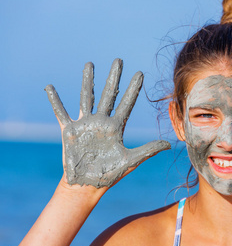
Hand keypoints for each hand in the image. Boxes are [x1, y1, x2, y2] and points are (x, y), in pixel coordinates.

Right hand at [45, 59, 170, 188]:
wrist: (87, 185)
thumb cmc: (109, 175)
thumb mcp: (131, 161)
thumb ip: (148, 150)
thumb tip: (169, 144)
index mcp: (116, 128)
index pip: (127, 104)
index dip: (133, 89)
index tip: (140, 73)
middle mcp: (101, 122)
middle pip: (108, 94)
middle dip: (113, 77)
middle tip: (119, 60)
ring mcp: (85, 124)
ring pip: (86, 97)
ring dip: (87, 81)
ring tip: (90, 64)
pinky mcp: (68, 131)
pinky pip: (60, 112)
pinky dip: (55, 101)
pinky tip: (50, 87)